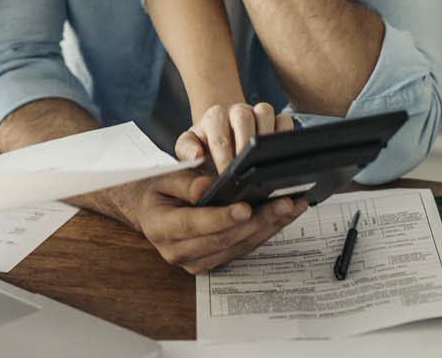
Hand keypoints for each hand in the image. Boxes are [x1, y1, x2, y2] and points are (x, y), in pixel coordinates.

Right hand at [118, 169, 306, 274]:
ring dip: (269, 227)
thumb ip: (184, 181)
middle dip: (257, 221)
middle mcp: (178, 252)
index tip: (246, 207)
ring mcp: (195, 262)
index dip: (222, 217)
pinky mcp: (211, 262)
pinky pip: (242, 249)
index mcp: (162, 228)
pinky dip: (264, 232)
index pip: (195, 224)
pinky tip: (282, 217)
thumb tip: (205, 187)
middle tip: (284, 203)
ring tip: (292, 207)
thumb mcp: (164, 178)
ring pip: (238, 247)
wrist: (150, 210)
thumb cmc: (158, 190)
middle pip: (224, 239)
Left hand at [177, 102, 294, 173]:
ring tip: (265, 162)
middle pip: (244, 118)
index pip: (219, 136)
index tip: (226, 176)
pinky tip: (281, 155)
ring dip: (266, 137)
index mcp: (215, 117)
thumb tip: (196, 155)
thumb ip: (185, 151)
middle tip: (246, 170)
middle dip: (245, 145)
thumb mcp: (187, 146)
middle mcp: (237, 111)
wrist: (221, 131)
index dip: (224, 158)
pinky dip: (285, 135)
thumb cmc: (205, 144)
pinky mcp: (275, 118)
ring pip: (266, 113)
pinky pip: (285, 120)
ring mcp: (257, 112)